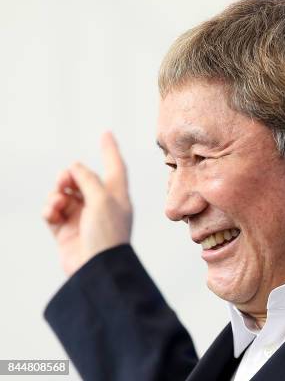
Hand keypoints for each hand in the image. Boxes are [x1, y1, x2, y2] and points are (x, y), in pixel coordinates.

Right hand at [42, 131, 132, 275]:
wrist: (97, 269)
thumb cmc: (107, 233)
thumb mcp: (102, 199)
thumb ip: (88, 178)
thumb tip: (75, 166)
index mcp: (118, 196)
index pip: (115, 167)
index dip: (110, 150)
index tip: (106, 133)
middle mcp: (101, 205)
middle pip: (81, 179)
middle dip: (69, 175)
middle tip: (65, 180)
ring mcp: (82, 218)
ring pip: (63, 194)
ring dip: (57, 193)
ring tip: (58, 200)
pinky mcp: (66, 231)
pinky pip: (52, 211)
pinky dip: (49, 208)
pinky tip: (52, 211)